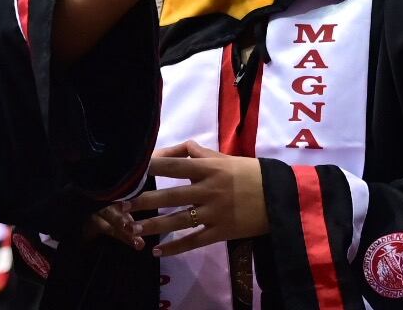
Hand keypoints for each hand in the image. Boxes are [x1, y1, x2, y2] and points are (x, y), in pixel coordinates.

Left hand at [116, 141, 267, 255]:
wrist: (279, 197)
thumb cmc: (248, 173)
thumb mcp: (223, 157)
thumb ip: (195, 153)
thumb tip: (169, 151)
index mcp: (208, 168)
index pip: (174, 165)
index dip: (151, 167)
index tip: (131, 171)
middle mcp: (209, 189)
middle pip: (170, 195)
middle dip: (144, 200)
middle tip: (122, 205)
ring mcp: (215, 212)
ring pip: (179, 220)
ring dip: (154, 225)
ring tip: (133, 229)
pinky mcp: (222, 232)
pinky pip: (195, 241)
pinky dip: (176, 247)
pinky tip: (158, 251)